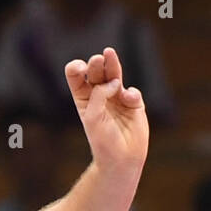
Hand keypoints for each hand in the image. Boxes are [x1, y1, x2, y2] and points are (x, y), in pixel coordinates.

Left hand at [64, 47, 148, 173]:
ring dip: (112, 64)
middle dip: (96, 64)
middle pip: (96, 72)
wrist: (121, 157)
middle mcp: (99, 95)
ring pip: (114, 75)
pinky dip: (130, 93)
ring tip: (108, 53)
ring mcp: (117, 97)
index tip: (80, 69)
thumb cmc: (102, 139)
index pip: (76, 76)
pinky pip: (132, 92)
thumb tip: (115, 82)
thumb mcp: (92, 116)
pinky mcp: (134, 104)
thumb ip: (99, 96)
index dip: (76, 67)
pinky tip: (128, 99)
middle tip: (97, 60)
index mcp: (83, 97)